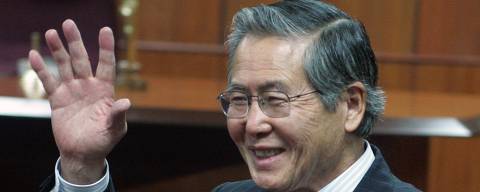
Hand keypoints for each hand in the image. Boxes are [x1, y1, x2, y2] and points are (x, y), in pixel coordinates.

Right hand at [29, 19, 129, 183]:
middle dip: (76, 42)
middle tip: (69, 23)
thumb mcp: (115, 129)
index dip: (106, 48)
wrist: (83, 153)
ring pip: (64, 66)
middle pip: (82, 59)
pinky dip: (41, 69)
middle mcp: (88, 86)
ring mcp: (73, 91)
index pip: (106, 65)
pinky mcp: (58, 99)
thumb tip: (126, 102)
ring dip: (58, 50)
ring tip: (52, 33)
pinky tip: (35, 55)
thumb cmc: (103, 140)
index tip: (105, 30)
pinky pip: (49, 81)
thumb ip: (118, 115)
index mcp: (105, 90)